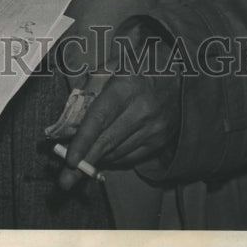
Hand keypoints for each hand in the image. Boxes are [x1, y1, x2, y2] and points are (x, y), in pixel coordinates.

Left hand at [54, 23, 181, 190]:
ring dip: (98, 160)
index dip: (83, 140)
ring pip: (119, 152)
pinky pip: (133, 156)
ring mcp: (155, 127)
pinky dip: (115, 159)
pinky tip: (104, 157)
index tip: (69, 159)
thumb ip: (91, 88)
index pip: (99, 118)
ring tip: (82, 166)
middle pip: (108, 141)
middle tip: (66, 181)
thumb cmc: (138, 66)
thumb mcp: (112, 65)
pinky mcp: (161, 139)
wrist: (180, 72)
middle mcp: (142, 109)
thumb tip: (72, 118)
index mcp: (126, 85)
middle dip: (85, 162)